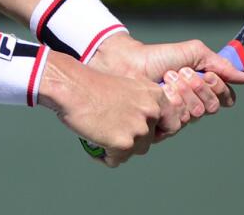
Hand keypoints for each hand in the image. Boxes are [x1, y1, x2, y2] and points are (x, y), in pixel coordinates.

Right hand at [37, 51, 166, 166]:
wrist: (72, 87)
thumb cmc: (92, 85)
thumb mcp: (126, 86)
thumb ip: (140, 104)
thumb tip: (143, 126)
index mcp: (155, 95)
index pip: (171, 123)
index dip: (156, 131)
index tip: (141, 133)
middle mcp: (151, 112)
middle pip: (148, 140)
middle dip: (130, 140)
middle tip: (110, 132)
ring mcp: (139, 128)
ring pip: (133, 152)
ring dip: (118, 150)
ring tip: (100, 140)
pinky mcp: (123, 143)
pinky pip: (116, 160)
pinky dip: (104, 157)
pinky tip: (93, 146)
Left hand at [88, 33, 243, 138]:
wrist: (130, 64)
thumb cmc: (159, 57)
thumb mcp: (193, 53)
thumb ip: (220, 64)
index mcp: (202, 89)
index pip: (225, 98)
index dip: (219, 87)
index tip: (207, 73)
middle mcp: (192, 104)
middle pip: (212, 107)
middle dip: (199, 87)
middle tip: (184, 73)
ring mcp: (178, 116)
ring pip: (196, 114)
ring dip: (183, 91)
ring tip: (168, 79)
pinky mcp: (162, 127)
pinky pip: (179, 124)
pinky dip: (172, 102)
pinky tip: (161, 92)